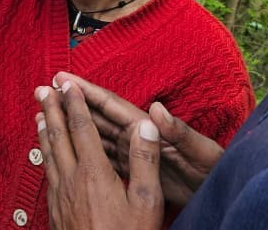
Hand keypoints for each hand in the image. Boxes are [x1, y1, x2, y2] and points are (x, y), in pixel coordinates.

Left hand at [36, 81, 162, 229]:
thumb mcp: (147, 201)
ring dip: (43, 131)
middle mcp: (72, 179)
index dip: (74, 103)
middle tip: (41, 89)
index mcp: (94, 172)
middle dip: (51, 110)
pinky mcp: (55, 210)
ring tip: (38, 115)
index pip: (82, 128)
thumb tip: (146, 125)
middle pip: (59, 136)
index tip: (66, 83)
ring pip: (49, 155)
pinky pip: (48, 174)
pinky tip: (45, 157)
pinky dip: (45, 156)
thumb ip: (144, 161)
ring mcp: (60, 195)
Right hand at [52, 72, 222, 204]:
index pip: (112, 105)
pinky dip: (86, 148)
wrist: (221, 190)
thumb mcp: (200, 152)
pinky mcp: (137, 168)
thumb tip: (157, 109)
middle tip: (46, 89)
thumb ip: (179, 132)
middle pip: (98, 114)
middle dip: (73, 101)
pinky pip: (104, 155)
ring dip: (76, 122)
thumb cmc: (214, 169)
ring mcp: (136, 151)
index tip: (63, 78)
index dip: (87, 91)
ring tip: (51, 112)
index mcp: (150, 126)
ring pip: (97, 134)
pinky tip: (71, 147)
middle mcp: (139, 134)